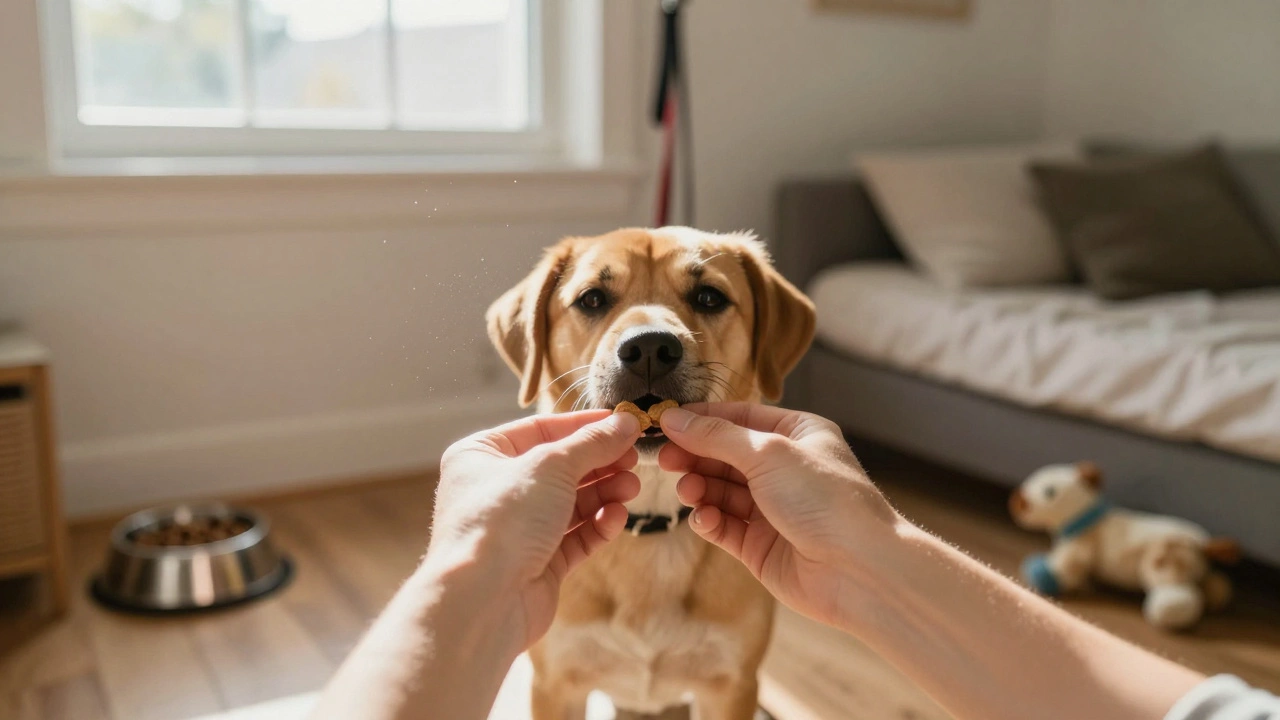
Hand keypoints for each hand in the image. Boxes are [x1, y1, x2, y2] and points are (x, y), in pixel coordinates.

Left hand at [428, 410, 642, 646]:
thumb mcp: (551, 466)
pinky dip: (597, 525)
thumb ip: (592, 443)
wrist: (483, 601)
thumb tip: (626, 423)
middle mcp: (496, 491)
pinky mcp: (537, 563)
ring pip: (570, 503)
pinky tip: (614, 516)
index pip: (541, 430)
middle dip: (600, 463)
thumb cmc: (501, 521)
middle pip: (560, 467)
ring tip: (630, 488)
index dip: (584, 425)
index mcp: (482, 455)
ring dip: (603, 492)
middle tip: (633, 458)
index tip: (623, 423)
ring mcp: (517, 530)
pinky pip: (574, 536)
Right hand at [658, 403, 899, 627]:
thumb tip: (673, 420)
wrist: (859, 569)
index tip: (663, 422)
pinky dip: (709, 520)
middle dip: (695, 455)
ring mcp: (772, 509)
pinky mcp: (760, 546)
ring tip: (689, 491)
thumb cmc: (826, 499)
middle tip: (664, 459)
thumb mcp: (768, 453)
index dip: (700, 419)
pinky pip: (724, 526)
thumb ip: (716, 437)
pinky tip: (704, 519)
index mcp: (797, 435)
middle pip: (725, 454)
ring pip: (720, 491)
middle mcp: (785, 469)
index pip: (739, 418)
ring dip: (699, 488)